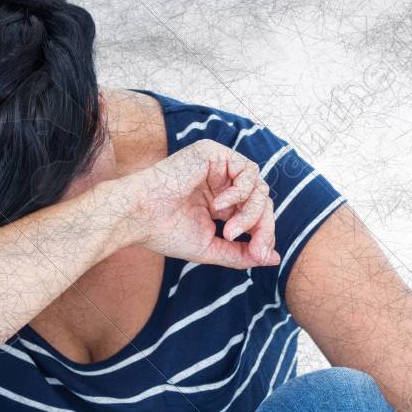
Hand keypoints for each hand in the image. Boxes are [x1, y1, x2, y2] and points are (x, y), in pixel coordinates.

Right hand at [109, 139, 279, 268]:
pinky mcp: (214, 152)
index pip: (255, 213)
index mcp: (221, 201)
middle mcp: (222, 182)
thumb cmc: (166, 232)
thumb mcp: (212, 248)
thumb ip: (242, 253)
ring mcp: (219, 166)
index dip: (264, 233)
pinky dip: (240, 193)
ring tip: (229, 231)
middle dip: (263, 227)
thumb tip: (273, 258)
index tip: (260, 254)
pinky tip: (217, 206)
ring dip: (250, 214)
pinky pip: (247, 170)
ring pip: (258, 187)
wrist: (138, 217)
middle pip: (262, 200)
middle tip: (254, 248)